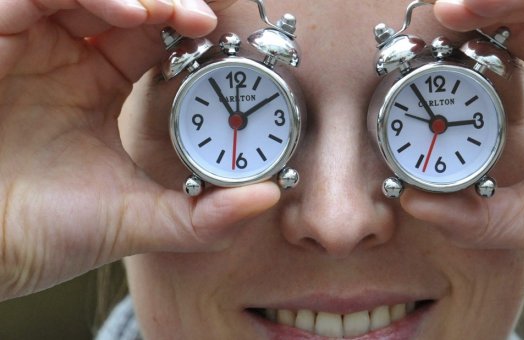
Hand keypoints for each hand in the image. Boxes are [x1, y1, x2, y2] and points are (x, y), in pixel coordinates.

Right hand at [0, 0, 280, 300]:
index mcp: (95, 88)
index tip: (221, 40)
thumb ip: (203, 215)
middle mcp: (65, 59)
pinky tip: (131, 14)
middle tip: (205, 20)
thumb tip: (269, 198)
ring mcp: (28, 44)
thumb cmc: (43, 233)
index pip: (150, 37)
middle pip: (125, 4)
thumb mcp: (136, 219)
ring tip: (175, 16)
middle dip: (169, 4)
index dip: (185, 29)